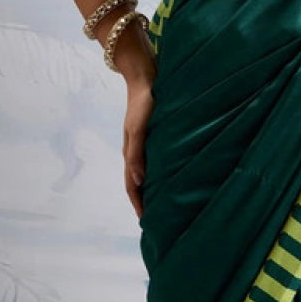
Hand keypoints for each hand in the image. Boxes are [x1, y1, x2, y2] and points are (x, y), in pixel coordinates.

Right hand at [123, 81, 153, 217]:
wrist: (145, 79)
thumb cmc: (143, 103)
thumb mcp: (139, 129)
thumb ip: (137, 154)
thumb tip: (140, 182)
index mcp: (130, 153)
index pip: (132, 186)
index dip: (138, 204)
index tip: (146, 222)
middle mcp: (136, 150)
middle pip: (138, 183)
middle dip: (144, 201)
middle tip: (156, 218)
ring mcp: (144, 143)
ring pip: (146, 172)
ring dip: (151, 188)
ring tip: (163, 201)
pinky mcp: (153, 134)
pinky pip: (154, 159)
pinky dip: (159, 172)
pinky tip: (170, 173)